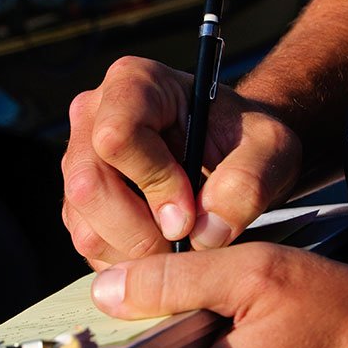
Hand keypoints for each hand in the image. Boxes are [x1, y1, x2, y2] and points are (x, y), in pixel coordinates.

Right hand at [62, 56, 301, 269]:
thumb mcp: (270, 150)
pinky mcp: (77, 203)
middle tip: (186, 242)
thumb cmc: (246, 140)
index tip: (191, 211)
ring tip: (180, 246)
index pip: (118, 136)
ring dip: (136, 254)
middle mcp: (92, 116)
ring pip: (85, 226)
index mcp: (133, 83)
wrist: (232, 154)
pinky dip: (127, 264)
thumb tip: (204, 233)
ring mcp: (79, 161)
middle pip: (89, 186)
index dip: (154, 182)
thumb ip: (248, 183)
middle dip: (141, 231)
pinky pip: (88, 246)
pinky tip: (162, 251)